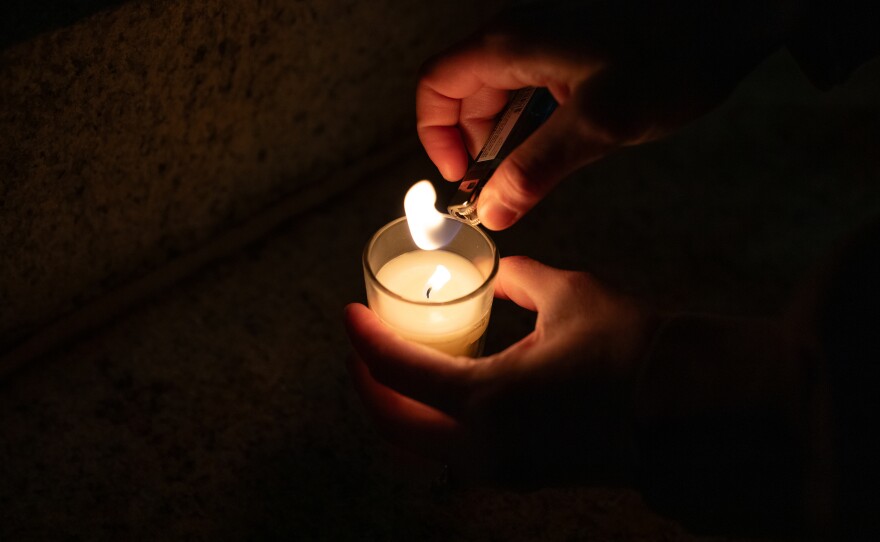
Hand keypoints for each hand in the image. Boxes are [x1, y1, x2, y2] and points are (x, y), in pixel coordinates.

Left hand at [344, 256, 658, 485]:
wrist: (689, 410)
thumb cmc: (628, 348)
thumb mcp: (567, 295)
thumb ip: (519, 280)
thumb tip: (499, 274)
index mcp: (484, 401)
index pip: (396, 373)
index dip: (364, 340)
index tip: (348, 313)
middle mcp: (482, 446)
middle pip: (393, 424)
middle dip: (367, 384)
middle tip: (363, 344)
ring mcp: (501, 468)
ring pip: (422, 442)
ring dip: (400, 404)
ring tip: (400, 361)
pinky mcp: (521, 473)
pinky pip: (454, 448)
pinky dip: (434, 418)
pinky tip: (446, 384)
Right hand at [417, 1, 787, 229]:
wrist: (731, 17)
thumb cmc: (673, 55)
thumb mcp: (600, 122)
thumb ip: (538, 169)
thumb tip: (493, 212)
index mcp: (511, 45)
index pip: (438, 85)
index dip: (436, 135)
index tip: (460, 177)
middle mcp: (520, 37)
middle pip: (466, 93)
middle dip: (474, 145)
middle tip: (500, 187)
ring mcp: (548, 40)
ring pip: (502, 94)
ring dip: (507, 138)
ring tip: (534, 173)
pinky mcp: (574, 50)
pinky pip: (534, 90)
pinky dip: (535, 124)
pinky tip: (565, 144)